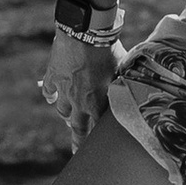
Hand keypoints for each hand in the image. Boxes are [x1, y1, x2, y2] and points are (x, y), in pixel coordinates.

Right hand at [38, 25, 118, 144]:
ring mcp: (64, 90)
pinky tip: (53, 97)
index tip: (100, 150)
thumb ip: (123, 84)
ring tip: (69, 117)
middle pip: (77, 128)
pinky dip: (52, 96)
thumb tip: (135, 88)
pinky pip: (50, 92)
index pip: (98, 130)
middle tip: (77, 152)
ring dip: (67, 115)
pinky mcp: (53, 77)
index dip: (99, 141)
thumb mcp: (122, 69)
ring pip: (62, 111)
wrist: (84, 32)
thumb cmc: (108, 51)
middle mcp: (78, 102)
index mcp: (97, 103)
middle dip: (78, 141)